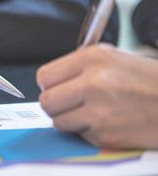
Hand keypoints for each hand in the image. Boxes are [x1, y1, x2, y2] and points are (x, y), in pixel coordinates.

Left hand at [36, 43, 157, 148]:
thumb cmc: (148, 80)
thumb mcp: (112, 58)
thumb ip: (78, 66)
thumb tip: (51, 80)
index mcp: (92, 58)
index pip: (44, 76)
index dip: (48, 84)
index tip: (55, 87)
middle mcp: (93, 82)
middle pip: (46, 101)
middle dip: (54, 104)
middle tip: (67, 102)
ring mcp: (99, 111)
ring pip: (58, 121)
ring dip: (69, 119)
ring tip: (88, 111)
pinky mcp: (105, 134)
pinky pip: (79, 134)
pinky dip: (88, 130)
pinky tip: (106, 121)